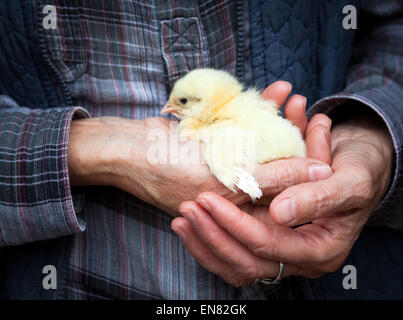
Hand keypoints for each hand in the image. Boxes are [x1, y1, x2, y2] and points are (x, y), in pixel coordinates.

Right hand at [68, 81, 331, 215]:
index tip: (322, 138)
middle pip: (278, 164)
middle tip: (307, 109)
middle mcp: (237, 190)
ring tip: (292, 95)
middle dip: (294, 135)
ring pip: (263, 142)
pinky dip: (258, 109)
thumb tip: (322, 174)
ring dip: (278, 117)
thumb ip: (275, 177)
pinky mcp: (218, 144)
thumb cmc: (169, 169)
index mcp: (242, 210)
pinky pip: (246, 127)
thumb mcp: (226, 176)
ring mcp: (227, 165)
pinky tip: (273, 90)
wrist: (129, 147)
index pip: (289, 191)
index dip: (307, 165)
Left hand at [171, 108, 393, 285]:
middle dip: (214, 235)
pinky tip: (190, 226)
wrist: (354, 168)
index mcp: (322, 249)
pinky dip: (210, 243)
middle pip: (248, 262)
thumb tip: (280, 212)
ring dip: (206, 243)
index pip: (269, 245)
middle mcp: (300, 259)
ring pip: (237, 265)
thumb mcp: (347, 180)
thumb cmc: (357, 171)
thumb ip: (318, 196)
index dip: (236, 224)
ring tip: (181, 220)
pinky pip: (235, 256)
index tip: (208, 199)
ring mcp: (282, 255)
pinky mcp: (268, 245)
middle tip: (188, 209)